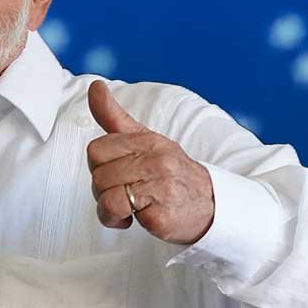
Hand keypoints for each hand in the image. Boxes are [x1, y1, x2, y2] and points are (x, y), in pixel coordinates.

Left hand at [85, 81, 214, 244]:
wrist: (212, 206)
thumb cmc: (172, 173)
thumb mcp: (146, 141)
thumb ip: (114, 117)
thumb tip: (95, 86)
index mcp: (148, 141)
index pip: (96, 150)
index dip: (99, 167)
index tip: (116, 173)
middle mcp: (156, 161)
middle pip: (98, 176)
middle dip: (103, 190)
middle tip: (123, 194)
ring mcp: (161, 187)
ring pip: (106, 197)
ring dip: (109, 210)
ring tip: (127, 209)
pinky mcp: (161, 215)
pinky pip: (120, 214)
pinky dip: (121, 221)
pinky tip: (137, 218)